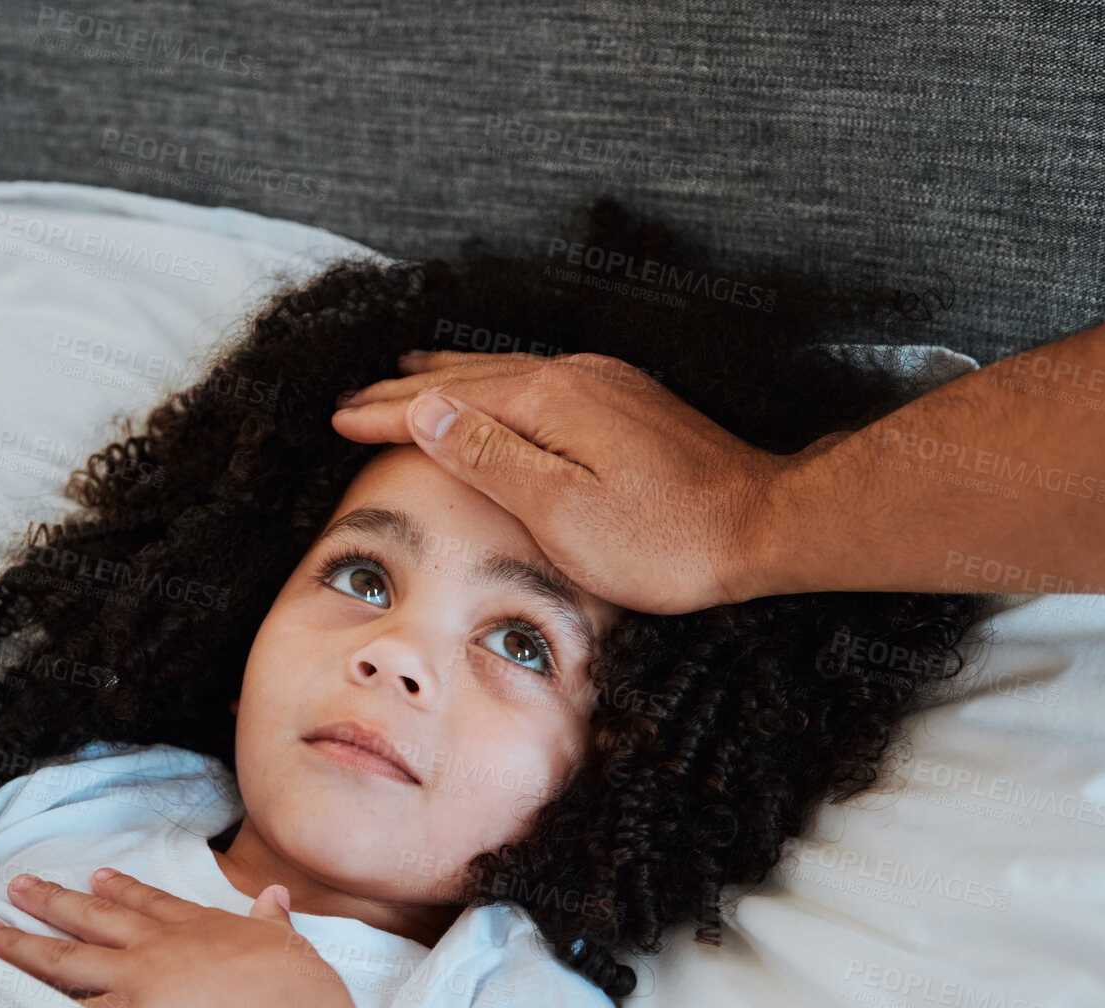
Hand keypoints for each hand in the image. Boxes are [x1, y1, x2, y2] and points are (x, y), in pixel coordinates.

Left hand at [0, 869, 320, 1007]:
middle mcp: (160, 946)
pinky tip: (0, 996)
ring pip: (64, 957)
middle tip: (20, 885)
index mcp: (201, 928)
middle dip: (55, 901)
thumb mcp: (287, 944)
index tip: (97, 877)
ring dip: (19, 943)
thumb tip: (276, 897)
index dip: (122, 891)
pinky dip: (31, 1004)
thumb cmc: (292, 986)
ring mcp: (136, 977)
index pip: (152, 905)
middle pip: (96, 919)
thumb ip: (274, 922)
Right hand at [331, 349, 787, 613]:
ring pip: (504, 372)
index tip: (338, 420)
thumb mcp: (561, 510)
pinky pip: (538, 381)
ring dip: (449, 377)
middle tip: (354, 398)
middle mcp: (573, 377)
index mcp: (547, 401)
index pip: (443, 403)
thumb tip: (425, 410)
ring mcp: (604, 385)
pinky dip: (495, 385)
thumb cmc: (664, 538)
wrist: (766, 526)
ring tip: (410, 372)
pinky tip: (496, 391)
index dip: (386, 413)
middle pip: (468, 377)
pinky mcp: (627, 403)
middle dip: (407, 390)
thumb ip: (488, 456)